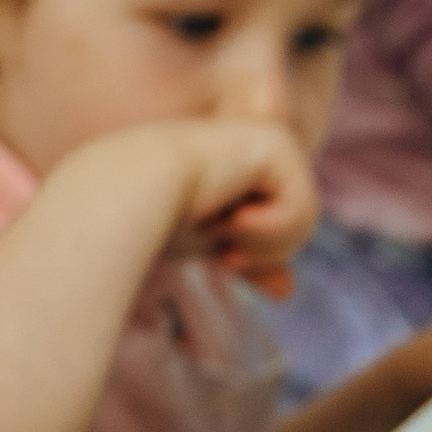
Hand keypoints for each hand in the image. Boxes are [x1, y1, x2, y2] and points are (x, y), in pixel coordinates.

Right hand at [141, 116, 317, 293]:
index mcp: (241, 164)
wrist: (126, 193)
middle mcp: (257, 146)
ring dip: (262, 241)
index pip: (277, 221)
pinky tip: (232, 215)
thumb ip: (249, 257)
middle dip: (262, 250)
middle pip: (298, 226)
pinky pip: (301, 207)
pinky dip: (267, 227)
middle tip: (224, 249)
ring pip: (306, 220)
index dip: (261, 252)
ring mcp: (269, 139)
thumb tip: (287, 292)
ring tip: (223, 226)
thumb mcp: (209, 245)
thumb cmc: (150, 221)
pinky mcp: (276, 141)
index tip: (225, 257)